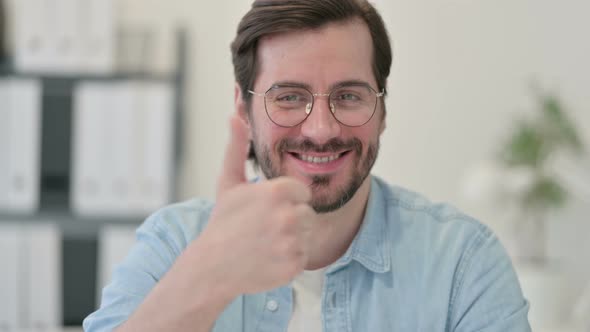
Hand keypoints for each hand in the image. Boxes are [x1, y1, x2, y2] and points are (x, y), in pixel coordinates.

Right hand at [198, 115, 314, 295]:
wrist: (212, 266)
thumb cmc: (223, 222)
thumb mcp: (229, 182)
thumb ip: (237, 147)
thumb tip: (234, 116)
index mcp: (277, 191)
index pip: (302, 192)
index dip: (285, 200)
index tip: (265, 210)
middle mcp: (288, 215)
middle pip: (307, 214)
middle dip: (290, 220)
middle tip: (264, 228)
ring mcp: (291, 242)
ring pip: (307, 235)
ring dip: (291, 239)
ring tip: (266, 242)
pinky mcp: (294, 265)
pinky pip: (303, 256)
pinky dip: (289, 260)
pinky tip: (268, 258)